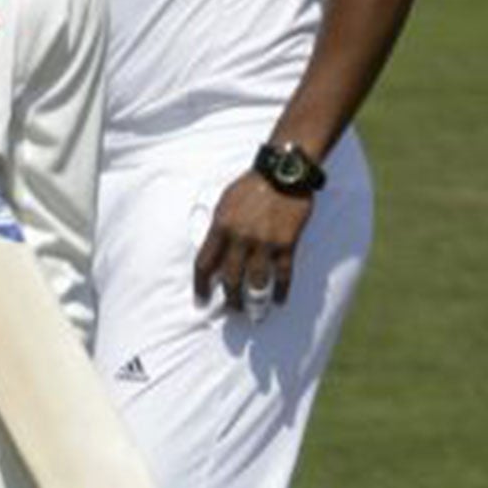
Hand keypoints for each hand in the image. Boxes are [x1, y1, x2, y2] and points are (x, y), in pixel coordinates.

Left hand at [192, 171, 313, 320]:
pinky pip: (282, 275)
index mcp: (220, 226)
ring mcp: (264, 242)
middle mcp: (239, 237)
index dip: (201, 285)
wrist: (282, 174)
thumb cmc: (250, 187)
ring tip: (253, 313)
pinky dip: (280, 291)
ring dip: (254, 301)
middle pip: (230, 278)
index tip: (200, 300)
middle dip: (229, 298)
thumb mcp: (225, 203)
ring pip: (255, 282)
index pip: (205, 263)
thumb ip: (219, 228)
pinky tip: (278, 301)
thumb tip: (213, 250)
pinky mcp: (286, 244)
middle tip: (231, 311)